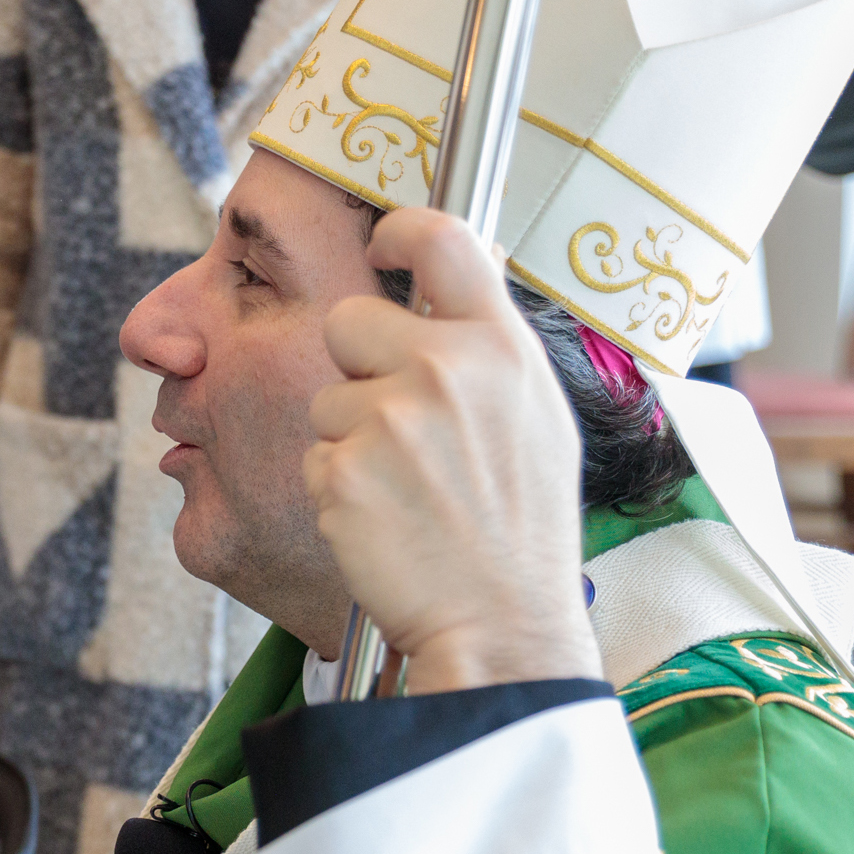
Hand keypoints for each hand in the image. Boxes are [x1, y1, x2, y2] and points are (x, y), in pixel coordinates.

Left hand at [303, 208, 602, 694]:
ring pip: (326, 399)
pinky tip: (385, 520)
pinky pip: (316, 456)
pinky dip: (339, 488)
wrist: (501, 623)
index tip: (384, 243)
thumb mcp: (537, 419)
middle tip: (400, 427)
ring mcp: (389, 420)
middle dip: (358, 366)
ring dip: (351, 439)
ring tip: (406, 490)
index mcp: (500, 350)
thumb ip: (489, 350)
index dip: (402, 230)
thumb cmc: (519, 530)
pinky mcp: (342, 470)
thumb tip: (454, 278)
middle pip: (348, 319)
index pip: (444, 240)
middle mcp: (445, 370)